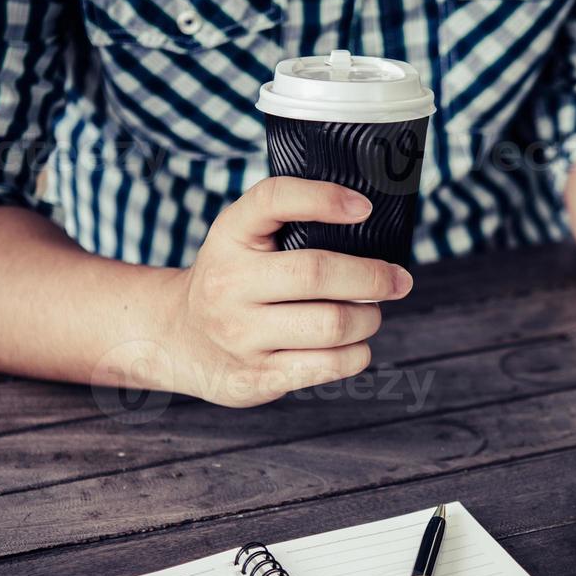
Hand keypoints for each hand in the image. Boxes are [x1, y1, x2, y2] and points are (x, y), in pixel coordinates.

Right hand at [160, 177, 412, 406]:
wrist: (177, 338)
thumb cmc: (232, 280)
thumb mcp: (241, 237)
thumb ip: (288, 219)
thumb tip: (369, 221)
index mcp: (229, 236)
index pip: (273, 199)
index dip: (323, 198)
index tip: (365, 207)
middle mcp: (228, 283)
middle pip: (317, 272)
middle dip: (374, 277)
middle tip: (398, 280)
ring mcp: (240, 334)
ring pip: (332, 325)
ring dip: (368, 319)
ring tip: (369, 315)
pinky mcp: (257, 377)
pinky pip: (328, 365)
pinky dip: (356, 354)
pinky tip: (354, 345)